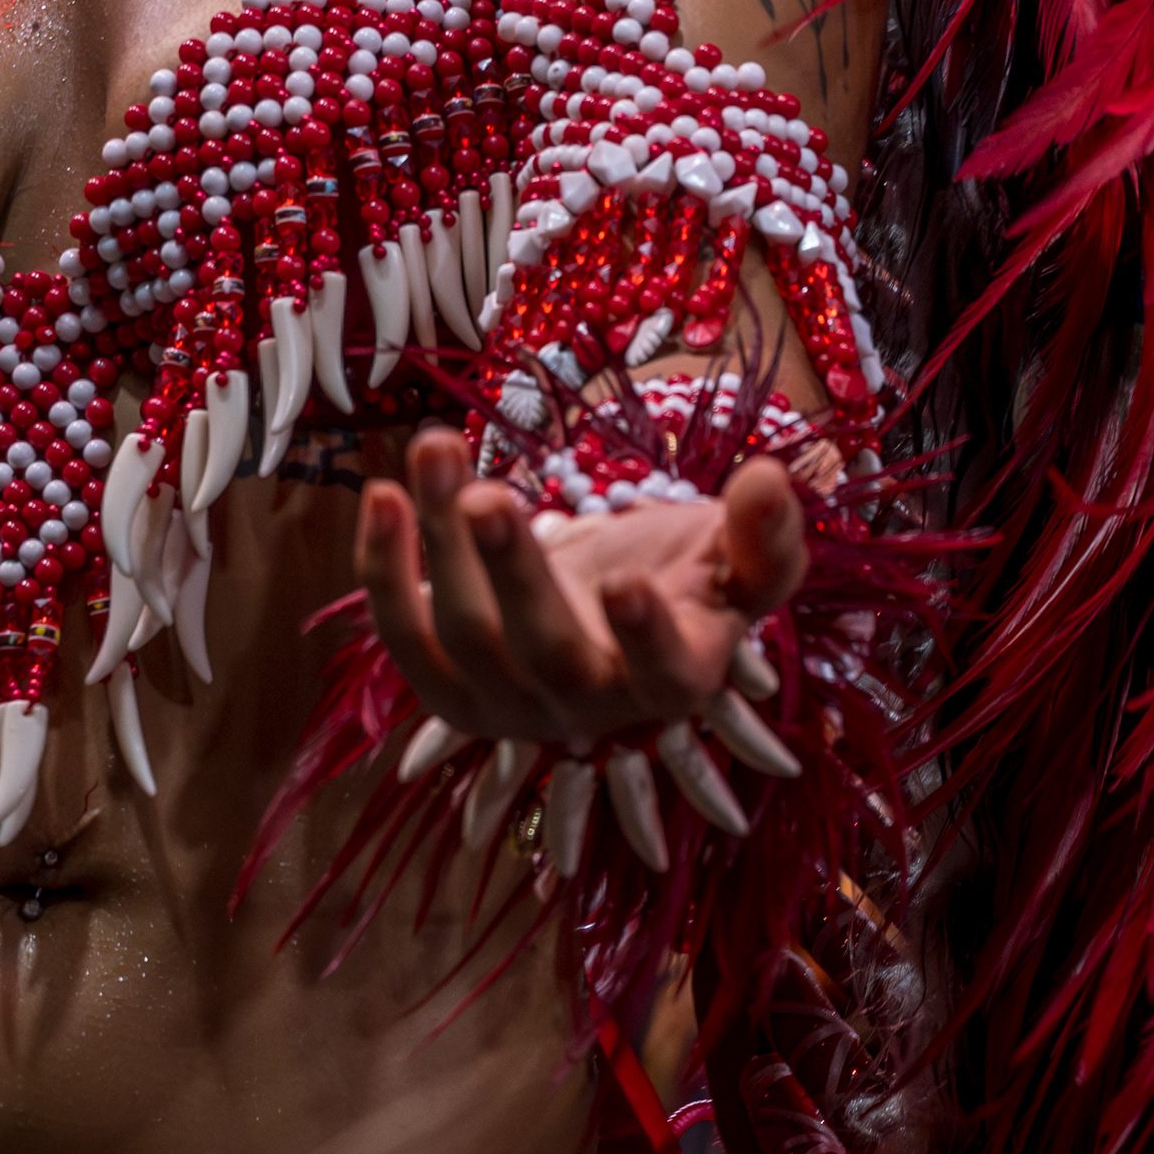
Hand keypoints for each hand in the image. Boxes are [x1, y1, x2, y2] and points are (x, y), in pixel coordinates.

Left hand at [355, 425, 805, 748]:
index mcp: (677, 681)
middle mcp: (589, 708)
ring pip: (465, 633)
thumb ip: (766, 531)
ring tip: (436, 446)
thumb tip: (771, 479)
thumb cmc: (685, 578)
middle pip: (546, 654)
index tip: (627, 580)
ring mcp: (509, 706)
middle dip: (513, 573)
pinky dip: (383, 567)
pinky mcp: (446, 686)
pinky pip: (403, 635)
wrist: (610, 606)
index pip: (666, 676)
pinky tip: (383, 493)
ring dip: (440, 539)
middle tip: (487, 494)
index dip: (646, 638)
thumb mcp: (741, 555)